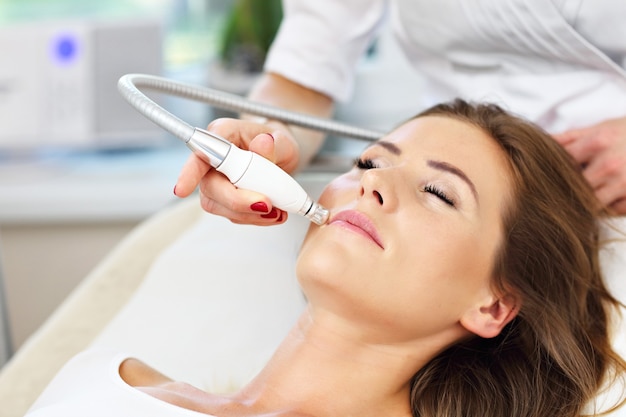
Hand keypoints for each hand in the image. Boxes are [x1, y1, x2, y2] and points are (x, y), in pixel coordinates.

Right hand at [174, 118, 299, 224]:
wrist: (281, 156)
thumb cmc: (277, 144)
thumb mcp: (284, 141)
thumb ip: (275, 144)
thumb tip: (264, 143)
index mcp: (224, 134)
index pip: (200, 152)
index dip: (189, 172)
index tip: (182, 190)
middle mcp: (214, 158)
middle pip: (210, 187)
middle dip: (237, 201)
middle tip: (267, 204)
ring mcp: (217, 181)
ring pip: (219, 205)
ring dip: (249, 214)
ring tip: (277, 210)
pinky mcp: (224, 199)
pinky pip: (233, 215)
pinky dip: (255, 218)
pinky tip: (273, 212)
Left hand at [553, 115, 625, 214]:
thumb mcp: (599, 128)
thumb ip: (568, 138)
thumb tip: (538, 143)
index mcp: (596, 143)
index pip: (561, 166)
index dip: (550, 173)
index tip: (544, 178)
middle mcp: (610, 164)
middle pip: (573, 188)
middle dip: (566, 191)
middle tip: (559, 192)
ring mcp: (624, 183)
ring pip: (590, 204)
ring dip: (585, 202)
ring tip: (582, 195)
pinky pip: (612, 211)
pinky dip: (607, 207)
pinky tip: (608, 196)